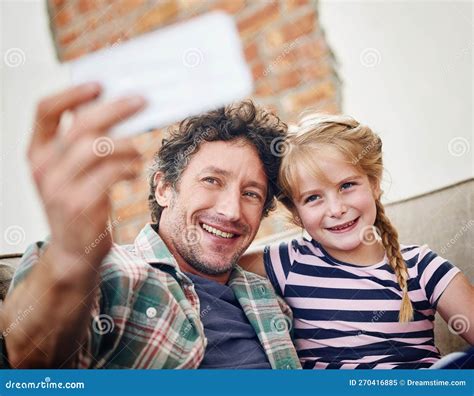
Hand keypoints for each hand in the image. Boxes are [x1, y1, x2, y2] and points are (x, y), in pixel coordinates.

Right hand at [27, 83, 145, 266]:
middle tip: (141, 102)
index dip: (72, 93)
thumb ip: (82, 146)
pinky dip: (129, 166)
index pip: (45, 110)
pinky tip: (135, 170)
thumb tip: (118, 111)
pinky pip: (111, 173)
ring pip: (98, 147)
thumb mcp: (69, 173)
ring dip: (127, 143)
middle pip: (80, 125)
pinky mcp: (81, 205)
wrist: (73, 251)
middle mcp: (44, 168)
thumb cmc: (78, 204)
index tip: (100, 85)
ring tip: (140, 148)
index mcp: (37, 153)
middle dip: (115, 109)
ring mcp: (60, 188)